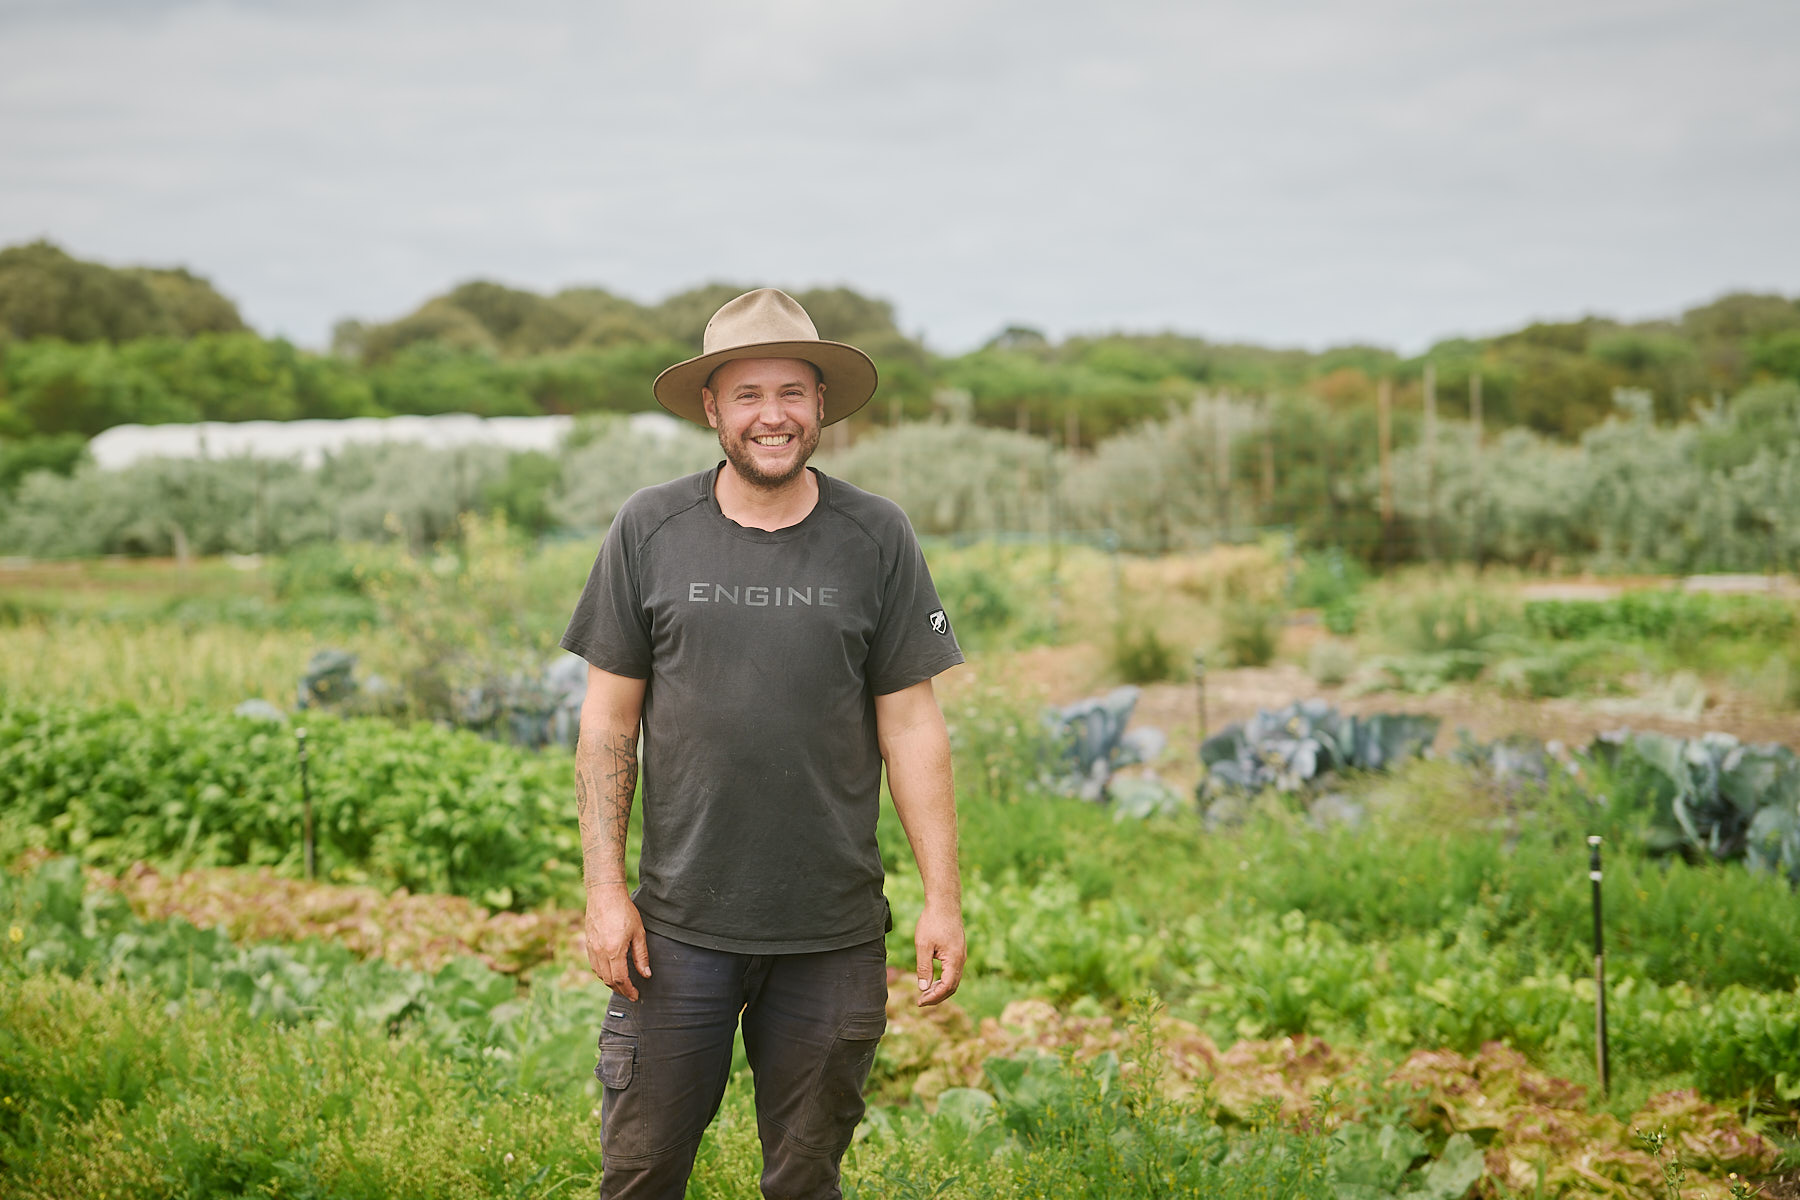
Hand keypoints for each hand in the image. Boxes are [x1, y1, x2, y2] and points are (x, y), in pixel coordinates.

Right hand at [584, 886, 650, 1000]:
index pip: (621, 979)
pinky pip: (594, 966)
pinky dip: (603, 973)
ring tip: (622, 985)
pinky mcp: (588, 944)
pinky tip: (610, 972)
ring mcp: (592, 949)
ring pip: (600, 975)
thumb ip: (641, 956)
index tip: (636, 995)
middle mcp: (600, 953)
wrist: (604, 895)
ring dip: (611, 983)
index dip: (629, 990)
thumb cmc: (624, 911)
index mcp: (614, 951)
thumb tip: (646, 974)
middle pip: (609, 981)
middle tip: (630, 993)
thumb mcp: (638, 933)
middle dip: (620, 990)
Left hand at [913, 899, 965, 1006]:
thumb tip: (923, 988)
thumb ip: (924, 968)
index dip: (933, 997)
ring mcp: (961, 955)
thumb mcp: (923, 946)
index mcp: (954, 960)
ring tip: (925, 993)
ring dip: (940, 989)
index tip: (920, 1002)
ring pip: (953, 979)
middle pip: (952, 986)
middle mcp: (961, 959)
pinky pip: (953, 971)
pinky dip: (943, 979)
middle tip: (921, 1001)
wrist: (944, 902)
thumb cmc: (932, 921)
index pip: (946, 987)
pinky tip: (932, 979)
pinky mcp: (958, 950)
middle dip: (937, 996)